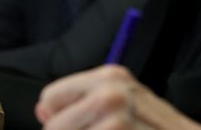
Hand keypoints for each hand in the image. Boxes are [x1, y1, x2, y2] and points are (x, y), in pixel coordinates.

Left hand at [36, 65, 200, 129]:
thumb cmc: (157, 127)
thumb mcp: (123, 103)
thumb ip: (82, 102)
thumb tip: (43, 109)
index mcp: (111, 76)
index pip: (50, 97)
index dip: (61, 118)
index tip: (84, 126)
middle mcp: (110, 92)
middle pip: (53, 126)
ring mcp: (113, 118)